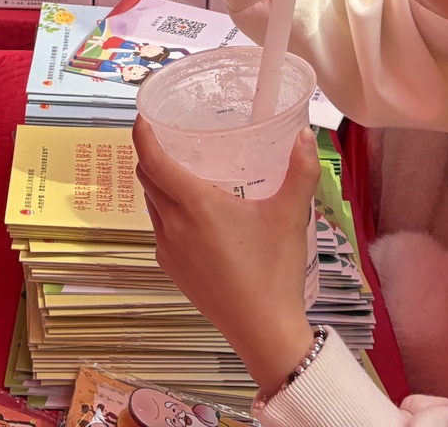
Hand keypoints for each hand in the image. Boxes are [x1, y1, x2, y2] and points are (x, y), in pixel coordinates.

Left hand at [134, 117, 321, 397]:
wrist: (263, 331)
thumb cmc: (274, 271)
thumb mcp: (291, 215)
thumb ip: (300, 171)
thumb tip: (306, 135)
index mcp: (195, 205)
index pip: (152, 160)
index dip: (142, 135)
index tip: (142, 116)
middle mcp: (173, 225)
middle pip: (147, 179)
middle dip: (150, 155)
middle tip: (167, 138)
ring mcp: (168, 250)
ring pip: (151, 205)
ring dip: (157, 185)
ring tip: (181, 172)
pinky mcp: (172, 270)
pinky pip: (159, 231)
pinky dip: (165, 213)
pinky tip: (191, 216)